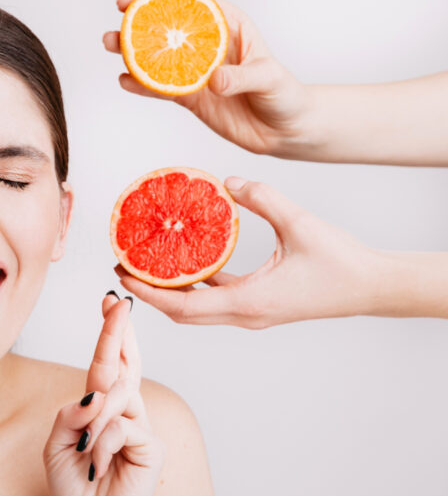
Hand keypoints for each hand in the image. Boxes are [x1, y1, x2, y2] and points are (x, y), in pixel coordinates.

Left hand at [44, 293, 163, 495]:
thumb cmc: (74, 488)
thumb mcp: (56, 444)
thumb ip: (69, 413)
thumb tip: (95, 394)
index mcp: (103, 408)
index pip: (110, 363)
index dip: (112, 333)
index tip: (110, 301)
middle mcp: (125, 412)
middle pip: (122, 364)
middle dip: (116, 331)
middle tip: (116, 303)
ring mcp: (140, 427)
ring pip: (116, 395)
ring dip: (91, 421)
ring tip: (83, 451)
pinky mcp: (151, 447)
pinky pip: (121, 426)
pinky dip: (100, 443)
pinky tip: (97, 465)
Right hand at [103, 0, 310, 156]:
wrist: (283, 131)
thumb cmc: (284, 95)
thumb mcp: (269, 78)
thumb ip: (242, 76)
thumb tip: (215, 79)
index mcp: (230, 26)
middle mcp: (208, 46)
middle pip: (169, 22)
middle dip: (141, 11)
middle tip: (121, 6)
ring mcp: (195, 71)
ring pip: (156, 54)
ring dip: (130, 47)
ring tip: (110, 43)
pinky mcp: (188, 97)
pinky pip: (159, 88)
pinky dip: (140, 85)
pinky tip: (124, 80)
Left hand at [116, 177, 376, 327]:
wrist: (372, 287)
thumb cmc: (341, 261)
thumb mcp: (299, 222)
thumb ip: (262, 197)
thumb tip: (228, 181)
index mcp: (249, 302)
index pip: (183, 306)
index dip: (149, 292)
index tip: (123, 274)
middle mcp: (245, 315)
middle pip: (183, 313)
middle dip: (150, 293)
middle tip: (124, 267)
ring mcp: (252, 314)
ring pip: (198, 310)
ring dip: (170, 291)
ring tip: (146, 264)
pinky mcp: (260, 306)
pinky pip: (217, 300)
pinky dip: (196, 285)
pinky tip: (187, 261)